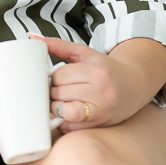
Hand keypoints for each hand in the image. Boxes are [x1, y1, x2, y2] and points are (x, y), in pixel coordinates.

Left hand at [31, 35, 147, 131]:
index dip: (53, 78)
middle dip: (54, 92)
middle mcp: (102, 92)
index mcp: (96, 72)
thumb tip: (31, 37)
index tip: (57, 78)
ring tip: (64, 101)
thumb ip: (58, 45)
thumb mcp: (84, 54)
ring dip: (57, 107)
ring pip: (63, 111)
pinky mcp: (99, 124)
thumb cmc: (105, 69)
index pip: (59, 76)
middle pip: (59, 93)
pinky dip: (64, 121)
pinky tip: (69, 113)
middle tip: (60, 90)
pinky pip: (70, 126)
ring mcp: (101, 111)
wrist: (134, 86)